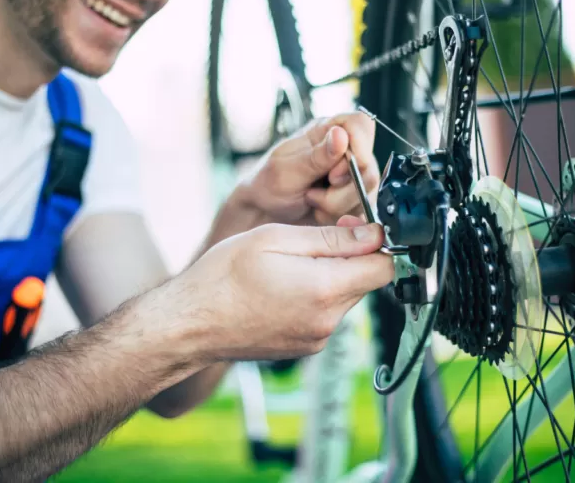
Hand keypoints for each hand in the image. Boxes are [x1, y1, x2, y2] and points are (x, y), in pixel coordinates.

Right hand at [179, 219, 393, 361]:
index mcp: (325, 289)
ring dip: (331, 277)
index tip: (353, 228)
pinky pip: (326, 315)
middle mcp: (327, 320)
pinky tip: (284, 287)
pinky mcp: (305, 347)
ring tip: (290, 266)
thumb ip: (330, 238)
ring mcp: (316, 338)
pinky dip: (315, 297)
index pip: (384, 266)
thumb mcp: (276, 239)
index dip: (374, 242)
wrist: (191, 323)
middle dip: (350, 257)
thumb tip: (372, 236)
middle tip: (313, 241)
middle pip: (365, 282)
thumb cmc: (223, 277)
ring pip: (345, 298)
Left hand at [234, 112, 380, 226]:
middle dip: (341, 189)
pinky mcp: (354, 199)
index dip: (356, 148)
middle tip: (313, 194)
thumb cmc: (268, 185)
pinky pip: (362, 211)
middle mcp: (344, 150)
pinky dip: (339, 217)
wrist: (264, 214)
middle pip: (368, 166)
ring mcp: (352, 176)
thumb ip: (316, 156)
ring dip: (336, 205)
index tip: (334, 172)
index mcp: (326, 131)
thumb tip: (341, 134)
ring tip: (312, 201)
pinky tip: (320, 213)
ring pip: (366, 193)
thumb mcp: (286, 170)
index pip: (361, 125)